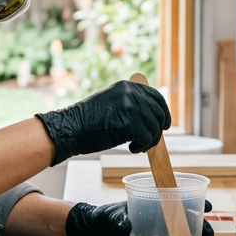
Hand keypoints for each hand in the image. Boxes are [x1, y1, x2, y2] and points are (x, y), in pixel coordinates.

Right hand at [34, 80, 170, 165]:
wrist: (71, 129)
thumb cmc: (88, 123)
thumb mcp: (112, 105)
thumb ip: (131, 107)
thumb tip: (151, 120)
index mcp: (127, 86)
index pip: (156, 96)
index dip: (164, 111)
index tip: (164, 124)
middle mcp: (131, 93)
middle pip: (158, 112)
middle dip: (158, 129)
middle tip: (150, 142)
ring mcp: (131, 106)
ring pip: (154, 127)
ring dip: (148, 141)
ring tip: (135, 146)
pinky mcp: (130, 122)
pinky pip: (147, 138)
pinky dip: (142, 147)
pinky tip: (131, 149)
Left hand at [65, 200, 214, 235]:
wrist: (94, 233)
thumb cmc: (102, 218)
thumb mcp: (109, 216)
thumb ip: (118, 219)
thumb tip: (126, 225)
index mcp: (152, 201)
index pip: (178, 197)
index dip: (195, 200)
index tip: (208, 206)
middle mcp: (158, 216)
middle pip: (186, 217)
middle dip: (201, 225)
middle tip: (209, 234)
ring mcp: (157, 232)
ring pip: (183, 234)